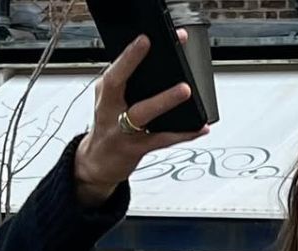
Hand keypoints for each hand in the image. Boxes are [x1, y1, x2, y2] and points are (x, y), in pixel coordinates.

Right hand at [75, 31, 209, 205]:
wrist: (97, 164)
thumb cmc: (109, 128)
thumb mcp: (110, 102)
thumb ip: (128, 84)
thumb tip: (160, 67)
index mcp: (106, 92)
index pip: (115, 67)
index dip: (130, 53)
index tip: (145, 39)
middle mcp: (110, 108)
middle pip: (119, 83)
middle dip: (136, 64)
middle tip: (162, 56)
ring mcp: (122, 130)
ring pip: (142, 113)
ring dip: (164, 100)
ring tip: (185, 90)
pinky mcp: (135, 150)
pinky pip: (162, 140)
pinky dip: (183, 133)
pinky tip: (200, 127)